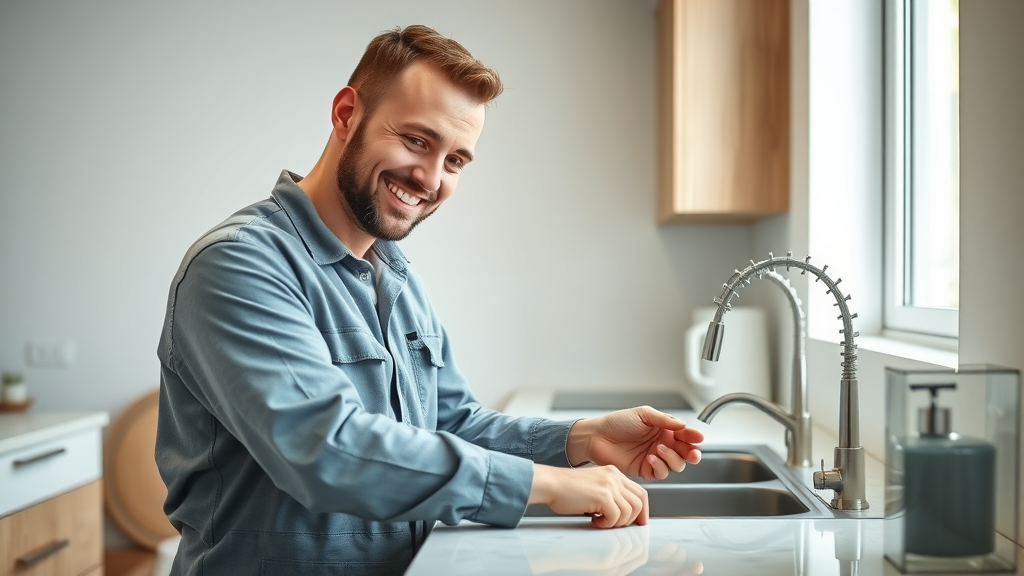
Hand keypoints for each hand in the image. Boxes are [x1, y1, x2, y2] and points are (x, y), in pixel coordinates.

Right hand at [529, 463, 648, 527]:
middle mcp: (614, 476)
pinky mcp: (603, 496)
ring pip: (629, 512)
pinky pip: (616, 517)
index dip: (642, 509)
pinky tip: (594, 520)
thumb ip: (610, 493)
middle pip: (639, 502)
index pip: (640, 492)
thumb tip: (623, 513)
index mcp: (613, 472)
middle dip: (631, 519)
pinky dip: (606, 524)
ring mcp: (610, 485)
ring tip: (600, 521)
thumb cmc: (566, 488)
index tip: (639, 521)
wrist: (550, 483)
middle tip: (615, 524)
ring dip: (616, 522)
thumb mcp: (594, 485)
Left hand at [567, 406, 703, 480]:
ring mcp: (655, 458)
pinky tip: (651, 457)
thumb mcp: (643, 414)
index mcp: (664, 430)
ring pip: (676, 465)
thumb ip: (664, 420)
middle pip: (686, 453)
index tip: (698, 437)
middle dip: (692, 453)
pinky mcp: (646, 470)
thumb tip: (682, 424)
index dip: (694, 436)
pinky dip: (660, 466)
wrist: (598, 437)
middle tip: (692, 453)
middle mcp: (663, 444)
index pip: (685, 435)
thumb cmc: (617, 423)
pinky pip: (661, 473)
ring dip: (672, 458)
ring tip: (659, 449)